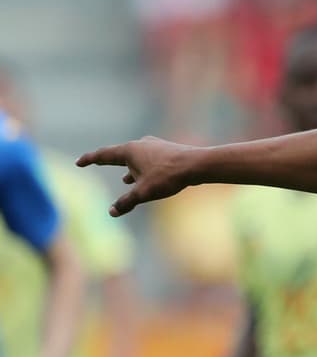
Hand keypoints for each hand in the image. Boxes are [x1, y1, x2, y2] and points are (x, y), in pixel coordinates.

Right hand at [77, 136, 195, 215]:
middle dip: (109, 162)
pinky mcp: (168, 151)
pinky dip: (145, 170)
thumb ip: (126, 202)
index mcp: (129, 150)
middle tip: (96, 162)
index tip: (79, 163)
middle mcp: (140, 144)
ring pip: (137, 159)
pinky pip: (150, 161)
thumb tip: (111, 212)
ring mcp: (155, 146)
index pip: (103, 155)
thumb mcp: (144, 192)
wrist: (198, 164)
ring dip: (130, 169)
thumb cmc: (168, 176)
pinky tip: (150, 178)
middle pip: (120, 155)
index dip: (90, 159)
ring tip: (126, 179)